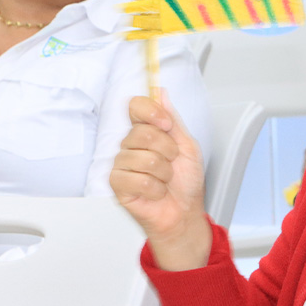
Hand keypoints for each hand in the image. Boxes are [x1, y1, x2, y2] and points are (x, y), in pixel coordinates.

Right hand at [110, 93, 211, 270]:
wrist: (184, 212)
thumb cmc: (186, 181)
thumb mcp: (187, 146)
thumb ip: (173, 120)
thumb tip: (161, 93)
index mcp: (147, 132)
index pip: (136, 107)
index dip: (151, 112)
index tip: (166, 124)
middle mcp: (131, 145)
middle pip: (142, 133)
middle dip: (167, 150)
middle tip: (172, 162)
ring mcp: (122, 164)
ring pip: (143, 158)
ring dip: (164, 172)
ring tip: (164, 180)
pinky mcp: (117, 184)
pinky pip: (138, 178)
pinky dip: (155, 188)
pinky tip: (156, 192)